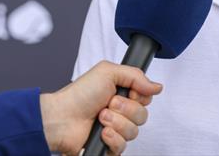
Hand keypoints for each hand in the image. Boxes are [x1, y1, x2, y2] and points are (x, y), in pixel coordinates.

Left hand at [39, 61, 162, 154]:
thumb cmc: (80, 94)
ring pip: (134, 132)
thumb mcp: (108, 72)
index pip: (146, 99)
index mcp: (121, 94)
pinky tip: (101, 132)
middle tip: (108, 104)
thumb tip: (156, 86)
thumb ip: (136, 75)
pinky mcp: (109, 146)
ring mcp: (115, 130)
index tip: (127, 92)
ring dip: (116, 122)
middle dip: (125, 109)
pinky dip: (112, 138)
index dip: (139, 96)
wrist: (62, 118)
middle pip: (142, 116)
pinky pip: (123, 147)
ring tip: (100, 118)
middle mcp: (120, 112)